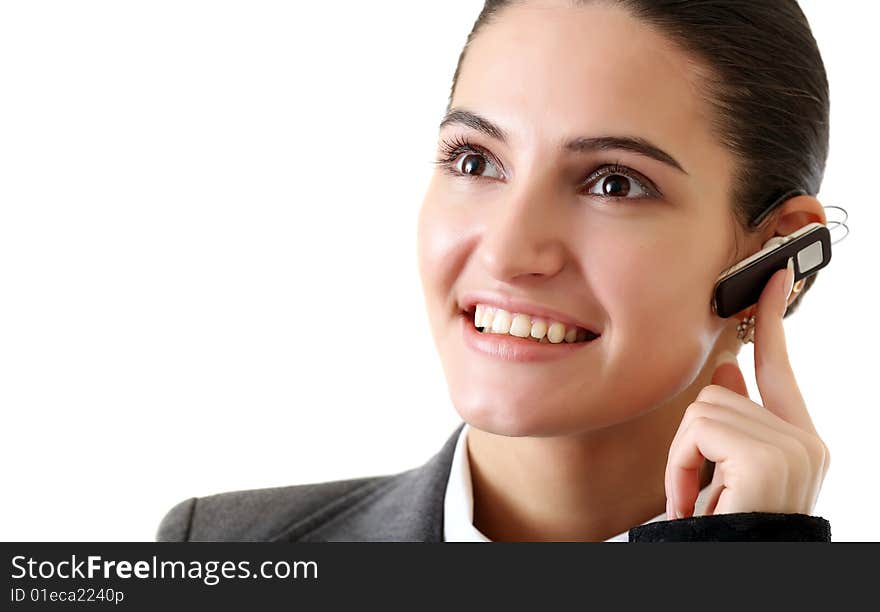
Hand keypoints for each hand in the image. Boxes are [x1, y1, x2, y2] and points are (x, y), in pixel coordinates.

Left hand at [665, 259, 830, 519]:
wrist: (737, 570)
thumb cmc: (728, 530)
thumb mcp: (729, 473)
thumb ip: (734, 418)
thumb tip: (727, 368)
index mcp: (799, 442)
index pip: (781, 369)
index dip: (774, 321)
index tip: (773, 275)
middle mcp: (805, 442)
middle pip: (720, 392)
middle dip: (694, 442)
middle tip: (699, 490)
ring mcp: (791, 448)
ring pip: (704, 408)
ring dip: (685, 458)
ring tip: (699, 499)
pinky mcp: (766, 455)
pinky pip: (696, 429)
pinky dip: (681, 466)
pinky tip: (694, 499)